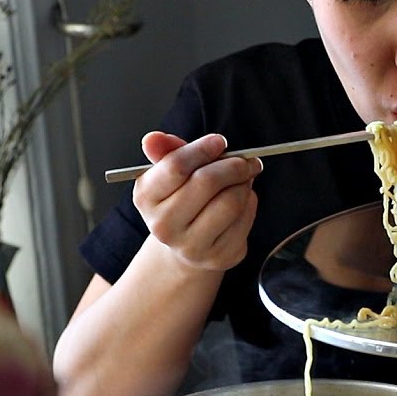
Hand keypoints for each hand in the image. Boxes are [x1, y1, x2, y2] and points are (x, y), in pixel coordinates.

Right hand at [132, 132, 263, 271]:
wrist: (187, 243)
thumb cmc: (182, 200)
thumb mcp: (169, 173)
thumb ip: (166, 152)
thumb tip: (153, 138)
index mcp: (146, 198)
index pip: (176, 166)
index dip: (202, 149)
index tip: (219, 141)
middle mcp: (163, 226)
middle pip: (206, 182)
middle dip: (233, 165)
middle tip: (245, 160)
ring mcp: (191, 245)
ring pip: (231, 201)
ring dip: (244, 184)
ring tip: (243, 179)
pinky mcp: (219, 257)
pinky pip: (245, 218)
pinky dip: (250, 203)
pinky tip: (243, 201)